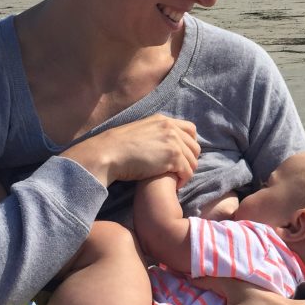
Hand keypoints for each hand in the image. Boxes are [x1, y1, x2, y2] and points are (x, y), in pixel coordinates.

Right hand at [64, 114, 199, 187]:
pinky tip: (174, 185)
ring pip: (193, 160)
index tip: (181, 157)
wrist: (109, 153)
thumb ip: (153, 135)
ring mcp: (173, 141)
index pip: (190, 130)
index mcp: (162, 120)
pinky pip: (188, 171)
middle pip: (195, 146)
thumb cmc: (117, 148)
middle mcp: (171, 128)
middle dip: (190, 161)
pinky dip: (183, 180)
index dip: (189, 145)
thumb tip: (159, 147)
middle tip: (179, 172)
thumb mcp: (138, 132)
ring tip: (176, 180)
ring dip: (186, 172)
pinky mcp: (173, 156)